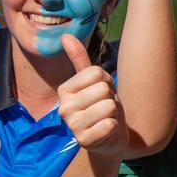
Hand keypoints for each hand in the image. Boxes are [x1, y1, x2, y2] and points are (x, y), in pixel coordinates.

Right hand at [57, 34, 127, 157]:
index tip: (100, 93)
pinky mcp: (84, 141)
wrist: (108, 137)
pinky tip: (106, 131)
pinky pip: (109, 124)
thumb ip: (80, 59)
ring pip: (108, 106)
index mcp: (64, 90)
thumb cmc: (100, 105)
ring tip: (104, 118)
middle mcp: (63, 108)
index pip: (97, 73)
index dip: (106, 82)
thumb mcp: (93, 81)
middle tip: (103, 107)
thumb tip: (65, 36)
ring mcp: (72, 126)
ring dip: (112, 113)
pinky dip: (113, 127)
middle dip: (110, 98)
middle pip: (103, 89)